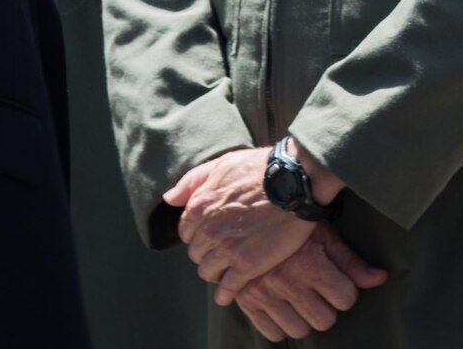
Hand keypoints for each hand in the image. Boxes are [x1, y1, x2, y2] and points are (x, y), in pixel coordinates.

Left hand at [165, 146, 313, 295]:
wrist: (294, 182)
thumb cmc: (259, 169)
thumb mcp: (220, 165)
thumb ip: (191, 182)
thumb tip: (169, 198)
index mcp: (199, 206)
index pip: (186, 232)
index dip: (197, 235)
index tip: (209, 237)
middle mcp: (208, 230)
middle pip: (196, 253)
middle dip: (206, 254)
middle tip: (221, 253)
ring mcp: (227, 249)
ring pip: (207, 272)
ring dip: (214, 273)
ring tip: (225, 272)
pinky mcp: (247, 265)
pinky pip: (227, 287)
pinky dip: (225, 294)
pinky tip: (226, 296)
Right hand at [233, 224, 387, 342]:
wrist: (242, 211)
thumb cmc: (290, 221)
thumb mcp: (323, 234)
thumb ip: (350, 261)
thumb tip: (381, 278)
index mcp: (310, 264)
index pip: (345, 299)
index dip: (344, 291)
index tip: (336, 282)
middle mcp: (288, 283)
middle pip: (324, 320)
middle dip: (325, 307)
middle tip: (317, 291)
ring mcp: (266, 294)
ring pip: (300, 330)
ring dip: (303, 318)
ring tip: (300, 299)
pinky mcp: (247, 301)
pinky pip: (272, 333)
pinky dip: (279, 324)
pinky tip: (282, 306)